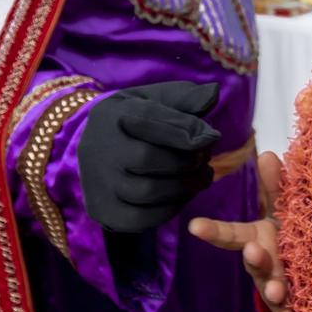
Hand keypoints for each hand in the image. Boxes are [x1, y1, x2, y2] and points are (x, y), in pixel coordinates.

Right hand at [78, 81, 220, 233]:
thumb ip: (184, 98)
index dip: (186, 130)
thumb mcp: (155, 100)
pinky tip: (184, 195)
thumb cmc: (136, 121)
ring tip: (202, 176)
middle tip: (206, 159)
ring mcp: (98, 184)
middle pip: (148, 159)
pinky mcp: (104, 210)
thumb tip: (213, 93)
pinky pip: (142, 218)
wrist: (99, 152)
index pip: (151, 121)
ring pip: (148, 191)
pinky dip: (170, 208)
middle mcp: (98, 149)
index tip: (211, 136)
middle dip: (187, 160)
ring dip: (185, 186)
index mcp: (111, 115)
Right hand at [191, 152, 291, 311]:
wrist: (303, 272)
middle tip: (253, 251)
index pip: (230, 234)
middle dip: (253, 258)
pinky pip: (285, 311)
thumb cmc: (287, 235)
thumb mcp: (283, 211)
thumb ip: (275, 187)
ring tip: (275, 289)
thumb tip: (266, 153)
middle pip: (253, 262)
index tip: (195, 226)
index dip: (212, 230)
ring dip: (271, 289)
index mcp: (255, 238)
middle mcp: (261, 262)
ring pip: (268, 287)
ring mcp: (273, 283)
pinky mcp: (289, 302)